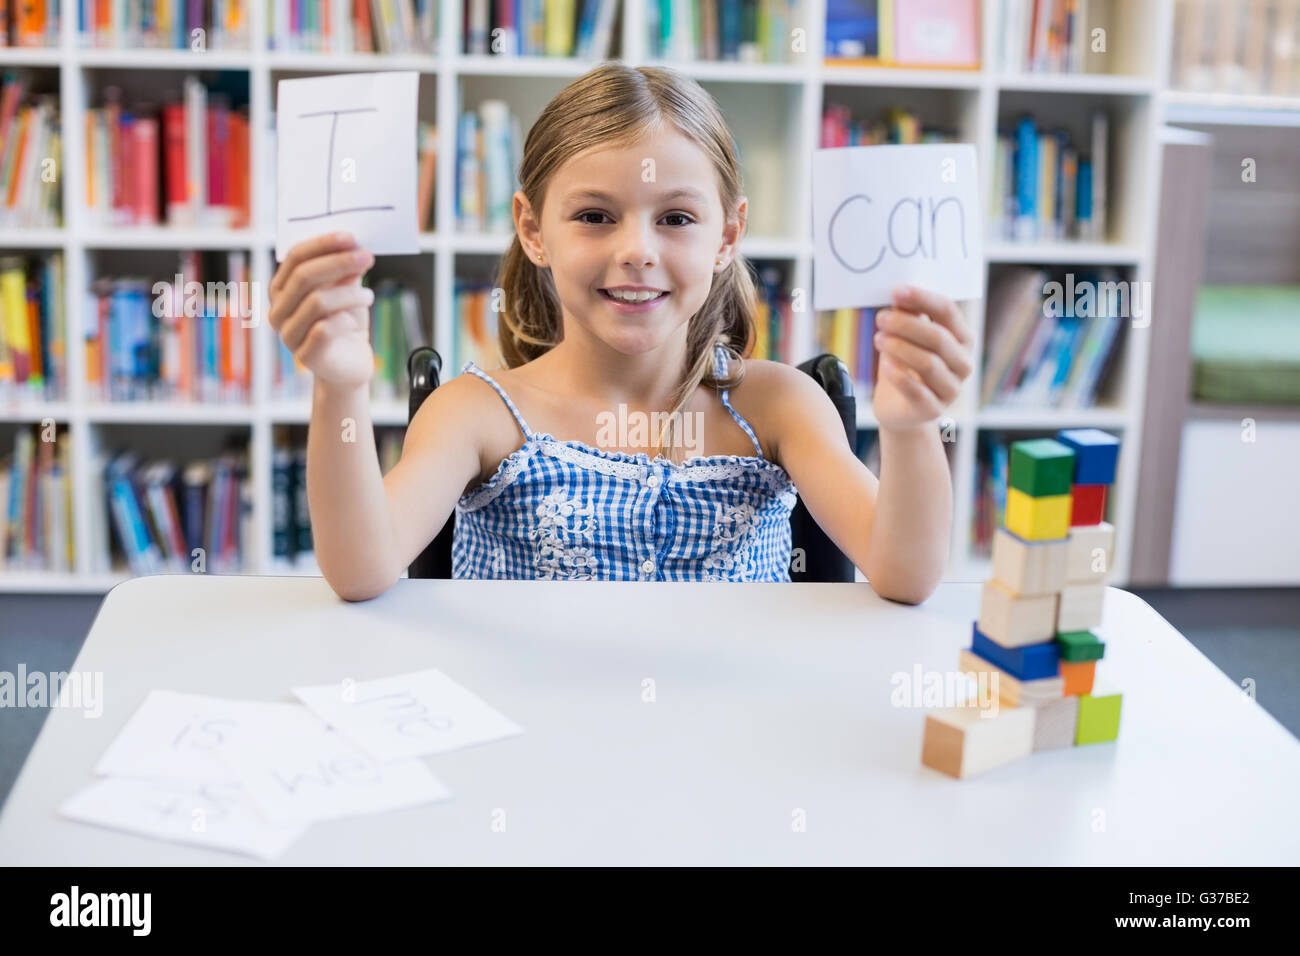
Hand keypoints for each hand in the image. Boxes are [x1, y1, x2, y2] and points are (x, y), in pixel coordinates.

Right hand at [268, 232, 376, 389]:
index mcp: (282, 288)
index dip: (322, 244)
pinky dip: (345, 320)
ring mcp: (288, 334)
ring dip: (349, 294)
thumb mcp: (346, 290)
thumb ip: (346, 271)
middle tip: (367, 257)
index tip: (351, 236)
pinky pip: (324, 330)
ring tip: (369, 296)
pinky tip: (355, 323)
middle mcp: (278, 310)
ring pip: (317, 302)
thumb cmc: (345, 323)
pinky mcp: (305, 356)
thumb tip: (355, 247)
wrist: (350, 364)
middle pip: (304, 276)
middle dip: (339, 263)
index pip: (295, 257)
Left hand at [871, 285, 973, 430]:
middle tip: (881, 318)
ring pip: (928, 363)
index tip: (896, 291)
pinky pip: (918, 392)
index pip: (947, 311)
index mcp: (961, 338)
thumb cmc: (904, 365)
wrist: (899, 408)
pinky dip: (900, 376)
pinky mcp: (934, 410)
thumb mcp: (905, 337)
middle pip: (938, 337)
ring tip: (878, 338)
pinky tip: (885, 365)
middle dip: (906, 325)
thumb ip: (908, 316)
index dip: (922, 298)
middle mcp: (963, 363)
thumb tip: (900, 295)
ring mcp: (952, 389)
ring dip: (900, 347)